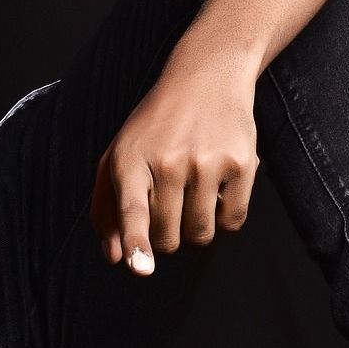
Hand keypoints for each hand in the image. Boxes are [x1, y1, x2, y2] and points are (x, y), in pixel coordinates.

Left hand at [89, 60, 259, 274]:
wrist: (204, 79)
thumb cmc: (153, 128)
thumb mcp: (118, 156)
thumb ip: (108, 209)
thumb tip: (114, 259)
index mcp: (129, 159)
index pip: (131, 208)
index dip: (136, 242)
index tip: (140, 268)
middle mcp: (168, 161)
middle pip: (168, 237)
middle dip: (166, 236)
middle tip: (168, 204)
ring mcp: (206, 163)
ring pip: (200, 234)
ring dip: (195, 229)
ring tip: (191, 193)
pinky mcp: (241, 165)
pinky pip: (232, 222)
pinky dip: (223, 218)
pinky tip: (216, 187)